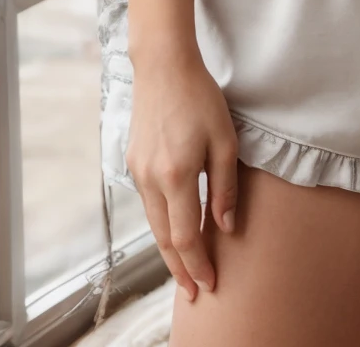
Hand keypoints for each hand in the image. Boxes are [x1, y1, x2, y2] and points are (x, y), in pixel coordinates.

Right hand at [125, 51, 238, 300]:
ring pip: (153, 222)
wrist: (163, 66)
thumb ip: (224, 187)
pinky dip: (161, 222)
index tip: (208, 285)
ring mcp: (138, 170)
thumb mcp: (225, 140)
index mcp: (176, 176)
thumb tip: (226, 227)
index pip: (184, 237)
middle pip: (163, 238)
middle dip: (180, 268)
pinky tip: (173, 227)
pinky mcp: (133, 160)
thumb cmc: (200, 98)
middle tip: (194, 292)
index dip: (197, 264)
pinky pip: (148, 202)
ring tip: (185, 268)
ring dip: (169, 248)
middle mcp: (151, 179)